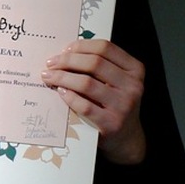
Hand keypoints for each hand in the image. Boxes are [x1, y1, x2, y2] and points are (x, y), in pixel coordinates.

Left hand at [41, 39, 145, 164]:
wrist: (127, 137)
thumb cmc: (116, 102)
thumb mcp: (117, 80)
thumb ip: (100, 65)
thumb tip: (66, 52)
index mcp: (134, 69)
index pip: (105, 47)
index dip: (81, 46)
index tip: (64, 49)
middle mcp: (133, 85)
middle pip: (94, 63)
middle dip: (67, 60)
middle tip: (51, 63)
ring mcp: (123, 105)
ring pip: (86, 83)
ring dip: (62, 77)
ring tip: (49, 76)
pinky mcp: (111, 123)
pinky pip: (84, 106)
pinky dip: (68, 96)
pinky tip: (60, 92)